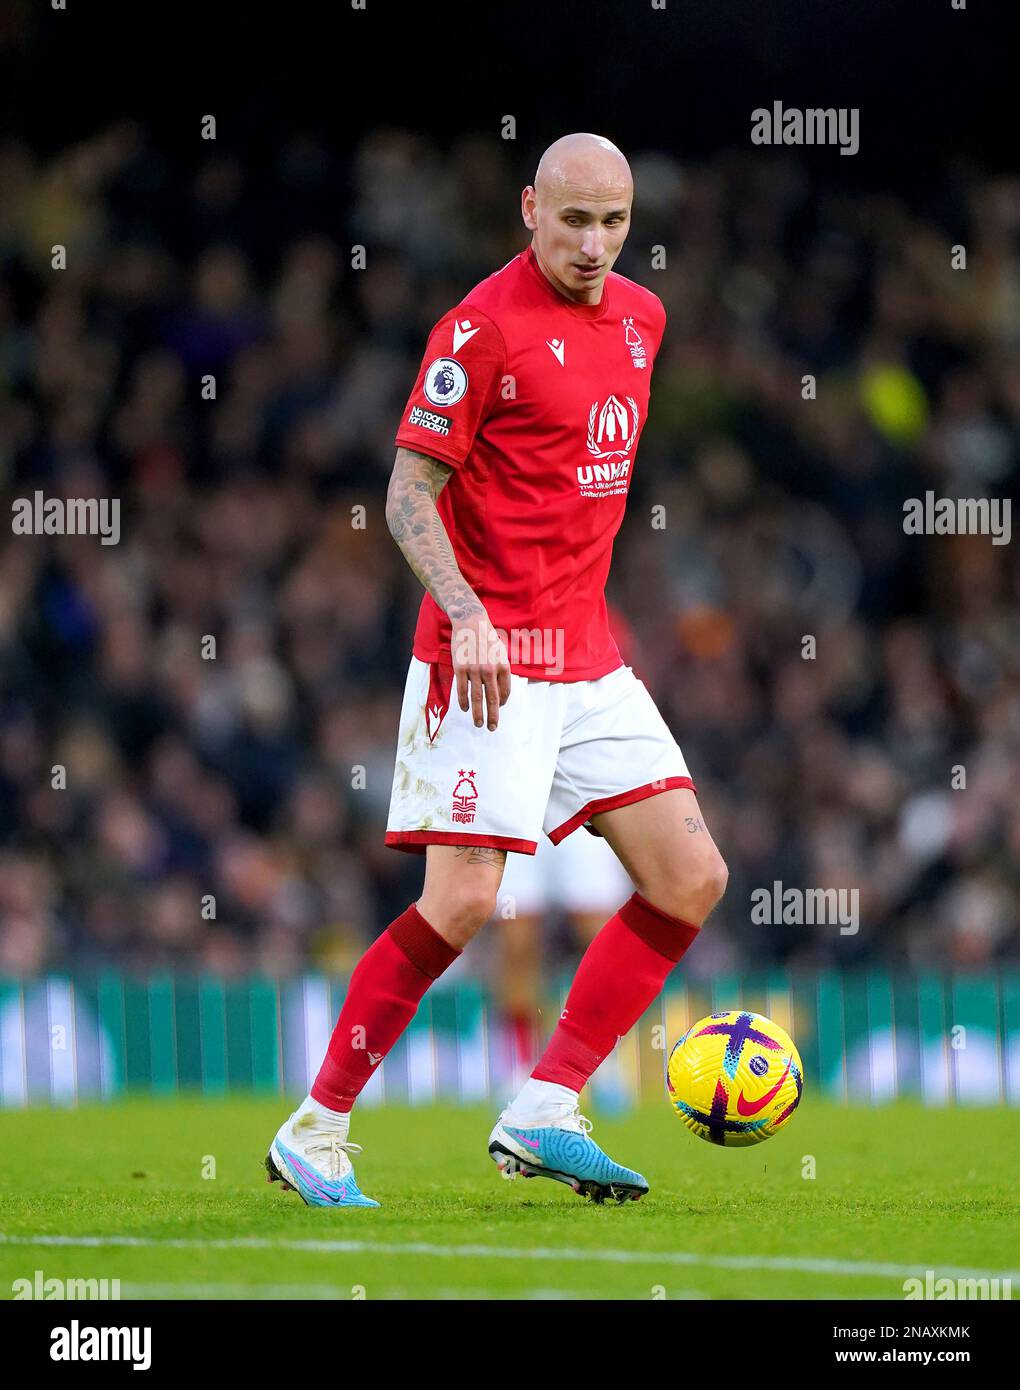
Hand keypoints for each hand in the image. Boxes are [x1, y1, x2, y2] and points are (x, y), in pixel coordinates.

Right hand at [449, 610, 510, 729]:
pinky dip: (463, 701)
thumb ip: (501, 671)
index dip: (502, 703)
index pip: (505, 692)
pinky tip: (465, 709)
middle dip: (493, 716)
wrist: (471, 623)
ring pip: (477, 698)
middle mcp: (490, 670)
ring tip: (478, 724)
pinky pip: (462, 690)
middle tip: (492, 728)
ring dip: (478, 713)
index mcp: (503, 666)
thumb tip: (500, 692)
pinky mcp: (460, 668)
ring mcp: (474, 670)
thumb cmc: (487, 638)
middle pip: (492, 699)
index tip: (498, 709)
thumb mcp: (501, 653)